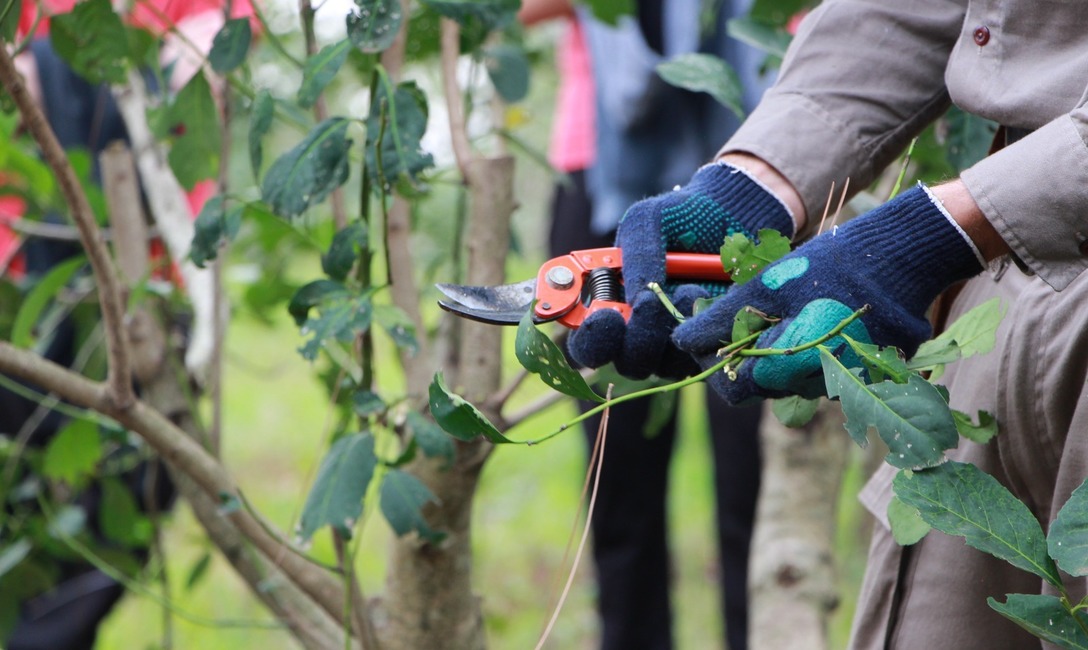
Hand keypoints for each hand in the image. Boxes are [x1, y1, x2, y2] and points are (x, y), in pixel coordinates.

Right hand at [567, 161, 795, 378]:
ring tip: (689, 289)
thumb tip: (635, 301)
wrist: (735, 213)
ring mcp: (675, 344)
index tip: (604, 317)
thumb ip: (633, 258)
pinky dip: (703, 330)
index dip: (591, 340)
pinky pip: (701, 357)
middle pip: (628, 363)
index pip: (590, 345)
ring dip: (673, 329)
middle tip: (650, 302)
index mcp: (612, 306)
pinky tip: (707, 296)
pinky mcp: (710, 345)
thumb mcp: (646, 222)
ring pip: (665, 365)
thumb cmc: (682, 217)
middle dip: (637, 338)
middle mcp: (640, 332)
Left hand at [672, 184, 985, 401]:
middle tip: (739, 313)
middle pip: (761, 384)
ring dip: (776, 349)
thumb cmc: (831, 268)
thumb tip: (681, 342)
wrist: (905, 258)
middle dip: (743, 352)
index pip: (731, 388)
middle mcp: (816, 388)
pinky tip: (812, 312)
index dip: (713, 361)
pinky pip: (820, 368)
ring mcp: (844, 383)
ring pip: (789, 376)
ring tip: (781, 307)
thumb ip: (722, 319)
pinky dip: (807, 347)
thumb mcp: (768, 286)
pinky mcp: (864, 373)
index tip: (706, 330)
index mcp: (789, 371)